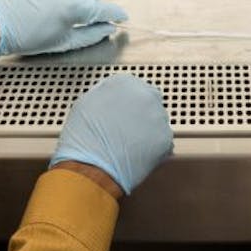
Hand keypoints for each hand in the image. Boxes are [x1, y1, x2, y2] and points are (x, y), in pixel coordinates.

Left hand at [0, 0, 126, 57]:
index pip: (103, 8)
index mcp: (73, 7)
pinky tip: (42, 4)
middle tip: (78, 22)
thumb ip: (91, 35)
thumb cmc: (29, 38)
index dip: (116, 13)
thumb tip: (109, 29)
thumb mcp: (64, 42)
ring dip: (68, 0)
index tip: (122, 16)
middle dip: (88, 9)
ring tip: (52, 14)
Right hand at [50, 74, 173, 193]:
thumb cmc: (84, 140)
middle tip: (126, 129)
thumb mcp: (86, 103)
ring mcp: (158, 116)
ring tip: (128, 144)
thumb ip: (105, 94)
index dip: (128, 103)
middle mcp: (144, 95)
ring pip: (157, 121)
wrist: (91, 167)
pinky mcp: (166, 138)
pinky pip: (163, 141)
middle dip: (140, 114)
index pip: (134, 87)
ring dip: (147, 130)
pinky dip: (153, 148)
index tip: (124, 112)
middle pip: (149, 102)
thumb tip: (112, 98)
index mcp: (124, 83)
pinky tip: (136, 154)